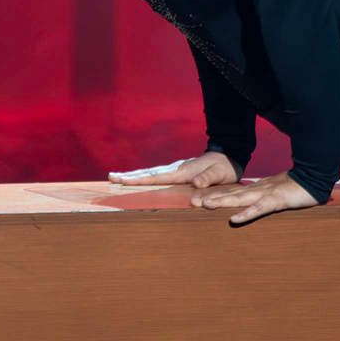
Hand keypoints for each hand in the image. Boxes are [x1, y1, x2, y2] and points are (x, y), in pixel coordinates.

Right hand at [109, 152, 243, 188]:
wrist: (228, 156)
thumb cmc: (224, 167)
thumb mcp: (219, 173)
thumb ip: (207, 178)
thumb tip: (195, 184)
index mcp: (182, 172)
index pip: (157, 177)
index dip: (140, 180)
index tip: (123, 180)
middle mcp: (175, 169)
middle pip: (149, 173)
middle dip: (130, 176)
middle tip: (111, 177)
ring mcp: (176, 169)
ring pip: (151, 173)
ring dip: (134, 175)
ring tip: (117, 177)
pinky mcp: (178, 171)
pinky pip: (158, 174)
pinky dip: (145, 176)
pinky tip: (139, 178)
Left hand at [191, 171, 317, 224]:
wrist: (314, 178)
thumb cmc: (296, 187)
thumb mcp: (274, 192)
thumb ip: (262, 197)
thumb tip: (250, 204)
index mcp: (256, 188)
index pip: (231, 191)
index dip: (214, 194)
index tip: (197, 196)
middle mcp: (256, 190)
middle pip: (230, 193)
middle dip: (210, 197)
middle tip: (191, 200)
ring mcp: (265, 194)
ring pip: (240, 199)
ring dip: (222, 202)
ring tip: (205, 205)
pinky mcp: (275, 200)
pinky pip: (258, 209)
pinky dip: (246, 214)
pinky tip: (234, 219)